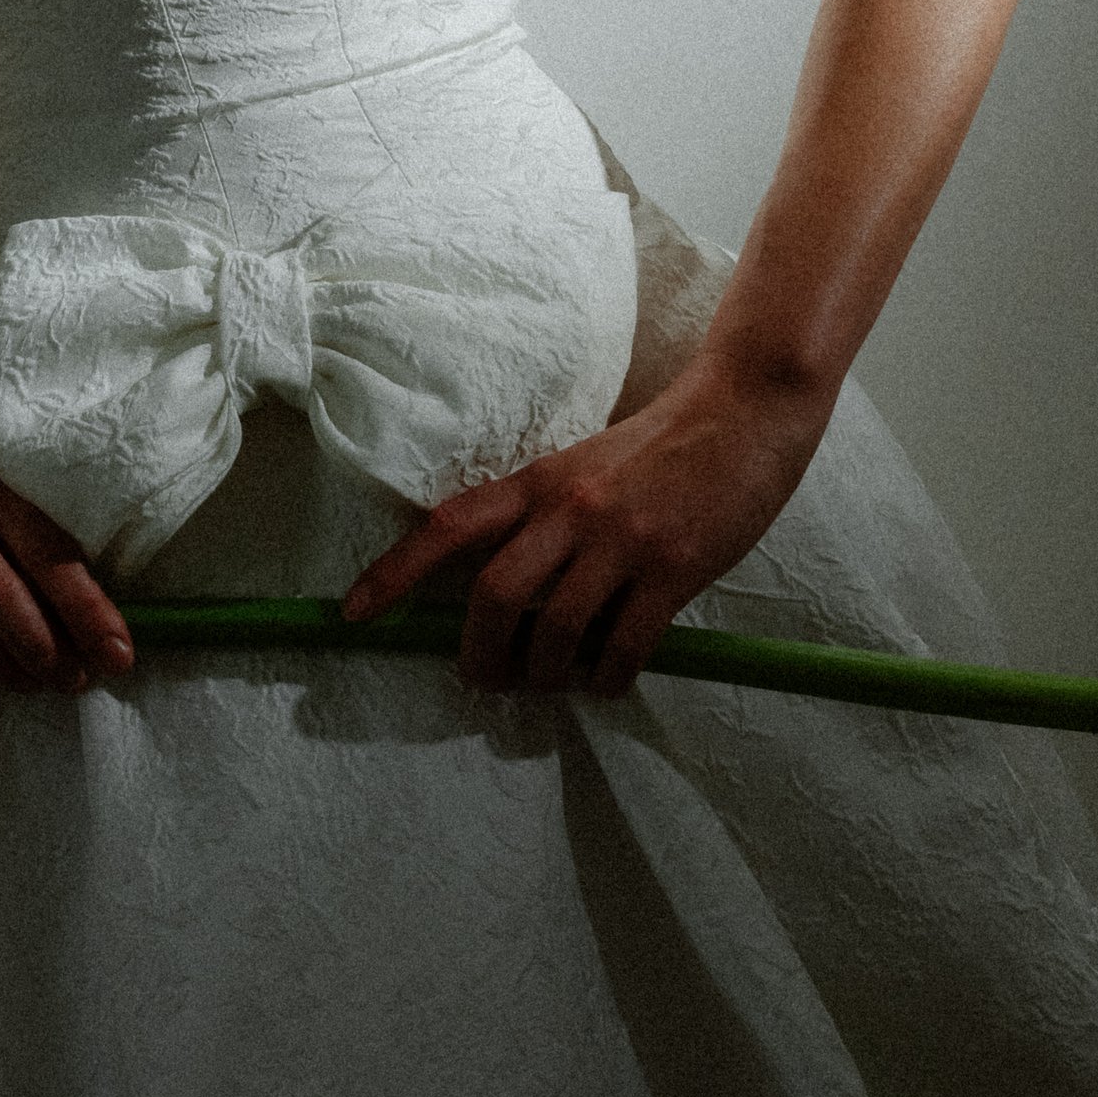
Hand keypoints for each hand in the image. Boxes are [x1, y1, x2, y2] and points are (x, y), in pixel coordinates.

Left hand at [340, 356, 832, 696]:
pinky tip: (607, 681)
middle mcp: (571, 509)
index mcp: (540, 479)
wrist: (743, 412)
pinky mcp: (673, 569)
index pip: (450, 525)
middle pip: (494, 595)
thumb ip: (545, 518)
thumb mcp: (585, 469)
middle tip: (484, 681)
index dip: (396, 571)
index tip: (354, 612)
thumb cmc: (660, 447)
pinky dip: (606, 679)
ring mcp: (622, 540)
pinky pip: (624, 646)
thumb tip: (506, 597)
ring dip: (545, 675)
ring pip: (556, 631)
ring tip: (551, 684)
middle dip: (480, 654)